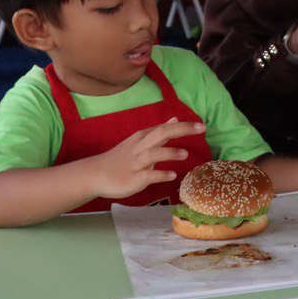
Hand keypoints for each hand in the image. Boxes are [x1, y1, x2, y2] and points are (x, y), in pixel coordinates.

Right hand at [86, 119, 204, 198]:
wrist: (96, 174)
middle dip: (181, 130)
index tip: (202, 126)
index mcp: (142, 138)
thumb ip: (158, 132)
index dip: (184, 126)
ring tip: (185, 154)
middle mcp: (140, 148)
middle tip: (201, 128)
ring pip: (153, 154)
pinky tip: (172, 175)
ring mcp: (136, 164)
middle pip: (161, 134)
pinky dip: (160, 174)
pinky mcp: (133, 179)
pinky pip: (148, 176)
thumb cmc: (121, 158)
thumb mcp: (139, 141)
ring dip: (169, 153)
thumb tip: (174, 119)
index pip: (164, 128)